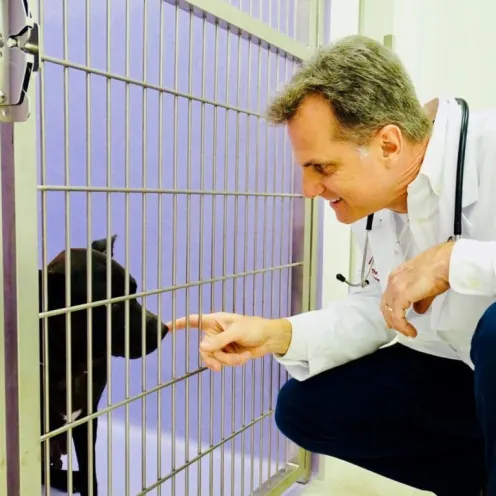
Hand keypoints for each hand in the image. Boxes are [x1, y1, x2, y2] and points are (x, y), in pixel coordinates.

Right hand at [168, 312, 291, 370]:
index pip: (194, 321)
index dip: (180, 323)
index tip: (167, 327)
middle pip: (204, 349)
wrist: (269, 339)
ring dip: (229, 360)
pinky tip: (245, 357)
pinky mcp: (228, 354)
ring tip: (243, 356)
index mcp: (215, 321)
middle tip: (221, 364)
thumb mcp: (236, 332)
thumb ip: (219, 341)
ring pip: (215, 358)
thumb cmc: (254, 328)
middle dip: (216, 357)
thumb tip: (201, 348)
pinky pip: (224, 363)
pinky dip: (234, 362)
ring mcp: (221, 344)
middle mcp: (215, 333)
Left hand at [380, 241, 454, 337]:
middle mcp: (393, 281)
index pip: (389, 296)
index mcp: (397, 276)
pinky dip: (402, 326)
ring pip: (389, 312)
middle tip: (398, 329)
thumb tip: (418, 310)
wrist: (446, 262)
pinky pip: (397, 316)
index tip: (396, 321)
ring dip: (397, 325)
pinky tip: (411, 332)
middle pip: (386, 305)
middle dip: (391, 319)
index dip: (391, 309)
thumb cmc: (441, 269)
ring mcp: (395, 288)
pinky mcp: (401, 296)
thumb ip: (420, 300)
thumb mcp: (427, 286)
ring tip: (407, 333)